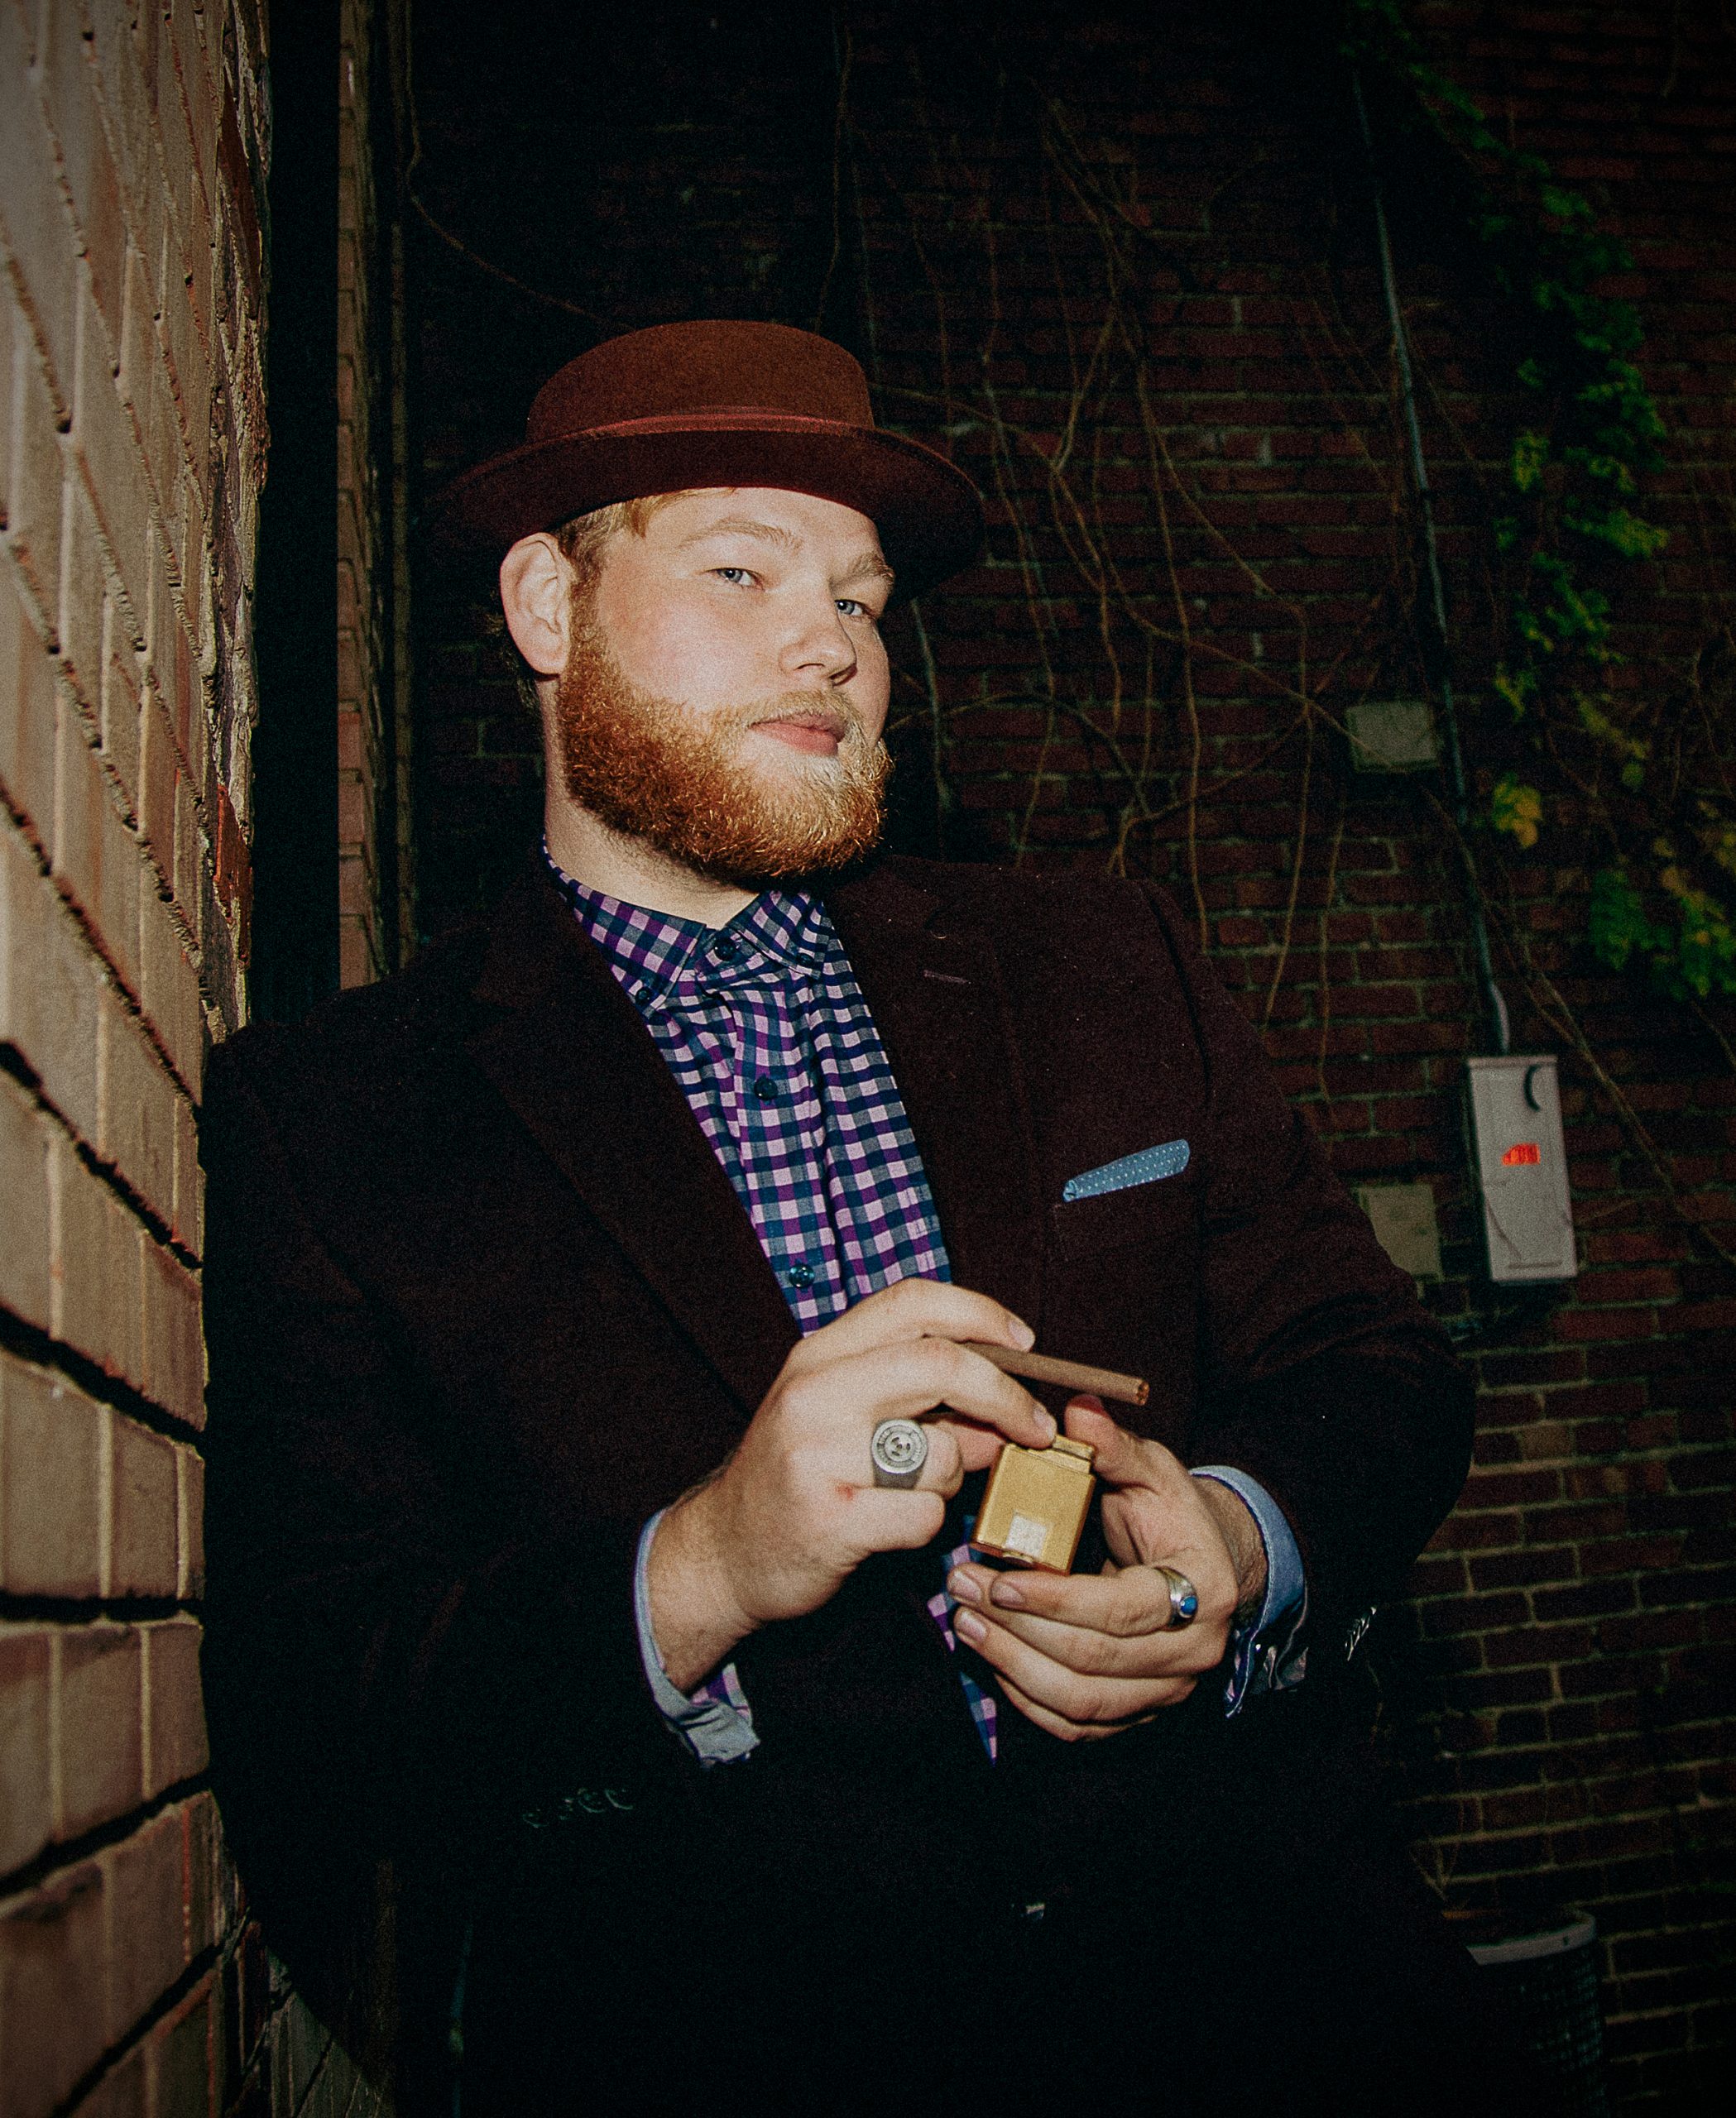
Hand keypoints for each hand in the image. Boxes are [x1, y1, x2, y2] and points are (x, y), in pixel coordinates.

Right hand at [648, 1279, 1056, 1687]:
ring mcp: (818, 1456)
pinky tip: (890, 1526)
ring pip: (942, 1450)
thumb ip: (922, 1400)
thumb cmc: (796, 1478)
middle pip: (941, 1364)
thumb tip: (1006, 1407)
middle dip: (1006, 1396)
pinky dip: (927, 1523)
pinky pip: (925, 1513)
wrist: (723, 1553)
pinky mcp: (831, 1520)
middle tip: (1035, 1427)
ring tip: (915, 1489)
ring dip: (954, 1476)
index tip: (1024, 1341)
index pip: (913, 1302)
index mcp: (819, 1355)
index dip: (981, 1314)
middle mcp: (814, 1393)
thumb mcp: (845, 1418)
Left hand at [945, 1397, 1267, 1742]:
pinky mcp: (1139, 1710)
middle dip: (1018, 1630)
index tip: (1000, 1579)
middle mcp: (1194, 1651)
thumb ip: (1113, 1446)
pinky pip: (1079, 1724)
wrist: (1208, 1563)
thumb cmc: (1172, 1512)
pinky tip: (993, 1659)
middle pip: (1093, 1661)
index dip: (1055, 1599)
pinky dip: (1029, 1698)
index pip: (1121, 1610)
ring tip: (966, 1623)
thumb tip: (1078, 1408)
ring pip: (1081, 1702)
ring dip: (1013, 1666)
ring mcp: (1168, 1690)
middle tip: (964, 1591)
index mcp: (1201, 1590)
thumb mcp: (1151, 1470)